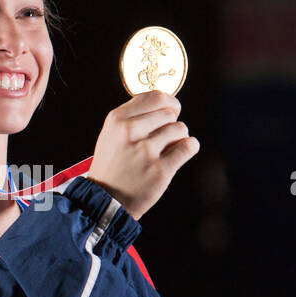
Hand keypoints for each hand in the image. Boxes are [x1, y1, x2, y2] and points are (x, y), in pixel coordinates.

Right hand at [86, 91, 198, 219]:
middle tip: (164, 138)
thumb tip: (164, 102)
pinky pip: (188, 147)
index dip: (169, 103)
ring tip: (167, 149)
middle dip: (171, 123)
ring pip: (180, 129)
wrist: (105, 200)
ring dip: (179, 138)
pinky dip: (190, 147)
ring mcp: (145, 151)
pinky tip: (182, 152)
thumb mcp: (111, 134)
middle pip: (169, 112)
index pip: (155, 96)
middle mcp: (130, 131)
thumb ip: (133, 116)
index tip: (171, 110)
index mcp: (117, 119)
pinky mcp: (160, 169)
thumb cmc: (112, 166)